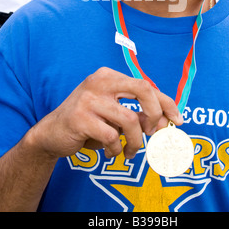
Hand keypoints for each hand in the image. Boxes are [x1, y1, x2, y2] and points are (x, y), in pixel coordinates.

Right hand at [28, 67, 182, 159]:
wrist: (51, 133)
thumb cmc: (87, 122)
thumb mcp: (114, 114)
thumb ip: (137, 114)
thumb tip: (165, 122)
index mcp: (109, 76)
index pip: (146, 85)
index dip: (166, 103)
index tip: (178, 120)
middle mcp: (100, 81)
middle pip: (143, 89)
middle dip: (156, 113)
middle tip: (154, 132)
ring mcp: (89, 98)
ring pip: (130, 120)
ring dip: (135, 141)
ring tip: (130, 151)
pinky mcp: (80, 117)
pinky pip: (112, 136)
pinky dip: (115, 149)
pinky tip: (110, 152)